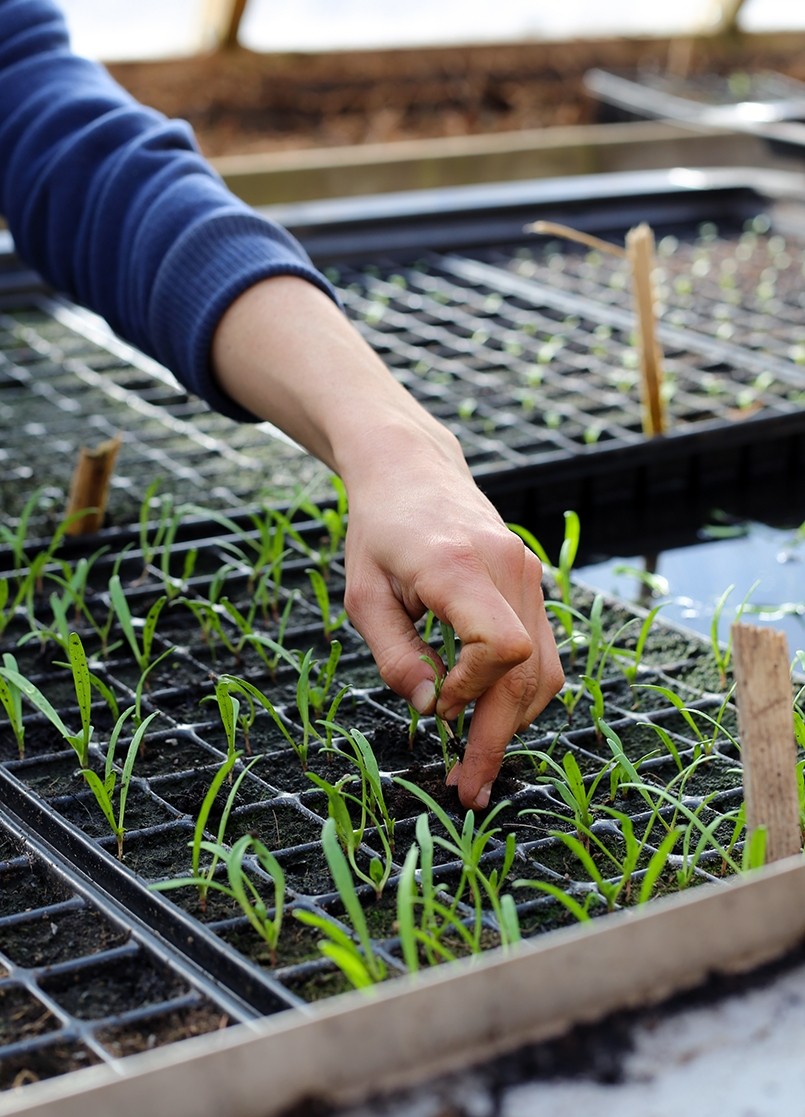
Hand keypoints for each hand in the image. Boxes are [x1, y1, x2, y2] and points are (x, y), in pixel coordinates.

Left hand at [342, 429, 562, 808]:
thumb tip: (429, 709)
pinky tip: (489, 713)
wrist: (411, 470)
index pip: (502, 647)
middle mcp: (508, 568)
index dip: (472, 691)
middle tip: (468, 788)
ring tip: (476, 757)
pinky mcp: (532, 582)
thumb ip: (395, 657)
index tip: (434, 704)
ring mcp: (528, 574)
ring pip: (546, 669)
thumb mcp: (364, 598)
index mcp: (459, 566)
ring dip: (514, 720)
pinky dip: (521, 691)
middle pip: (528, 671)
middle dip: (498, 736)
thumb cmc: (377, 533)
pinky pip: (543, 650)